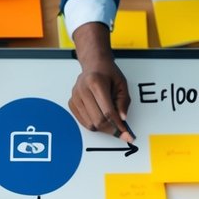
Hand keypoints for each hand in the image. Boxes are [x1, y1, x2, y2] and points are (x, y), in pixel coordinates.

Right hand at [68, 22, 132, 141]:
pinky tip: (100, 117)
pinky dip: (94, 124)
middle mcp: (83, 90)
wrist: (94, 64)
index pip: (107, 111)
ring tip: (110, 121)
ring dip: (103, 128)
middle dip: (111, 129)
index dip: (118, 125)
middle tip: (120, 131)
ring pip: (90, 124)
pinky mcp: (72, 103)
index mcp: (96, 82)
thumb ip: (123, 102)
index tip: (126, 133)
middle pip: (98, 120)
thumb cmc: (108, 73)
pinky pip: (83, 122)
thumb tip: (122, 119)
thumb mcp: (122, 84)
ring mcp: (75, 97)